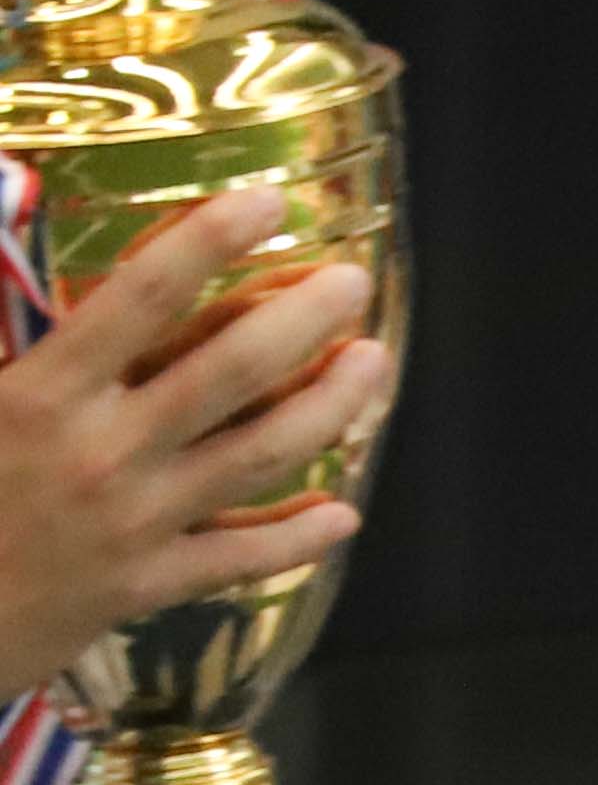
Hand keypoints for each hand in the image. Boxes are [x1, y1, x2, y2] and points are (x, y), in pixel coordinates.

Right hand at [0, 182, 385, 700]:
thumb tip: (4, 203)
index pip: (141, 296)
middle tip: (353, 280)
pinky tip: (343, 513)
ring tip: (373, 362)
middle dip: (303, 319)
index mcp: (38, 395)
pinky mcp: (145, 584)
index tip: (268, 199)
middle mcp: (99, 452)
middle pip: (231, 371)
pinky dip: (297, 537)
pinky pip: (240, 557)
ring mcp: (132, 522)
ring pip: (259, 455)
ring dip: (328, 408)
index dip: (209, 241)